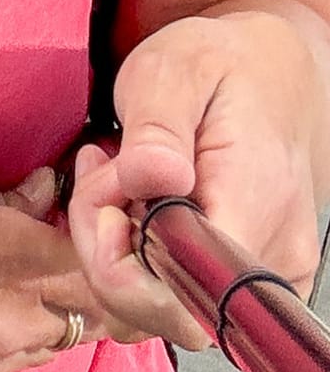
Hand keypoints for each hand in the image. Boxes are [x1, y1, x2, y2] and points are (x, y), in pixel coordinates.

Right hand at [0, 146, 110, 371]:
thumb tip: (37, 194)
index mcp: (0, 256)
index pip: (108, 265)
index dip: (115, 236)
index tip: (90, 205)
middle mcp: (3, 323)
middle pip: (97, 314)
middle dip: (94, 274)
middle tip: (61, 235)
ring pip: (57, 342)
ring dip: (53, 307)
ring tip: (9, 267)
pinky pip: (9, 364)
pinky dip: (10, 334)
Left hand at [67, 11, 323, 347]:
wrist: (269, 72)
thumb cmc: (219, 66)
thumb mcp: (173, 71)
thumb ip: (156, 129)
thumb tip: (150, 179)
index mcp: (255, 203)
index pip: (186, 292)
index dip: (122, 267)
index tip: (101, 202)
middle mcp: (272, 254)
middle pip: (166, 305)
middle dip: (107, 248)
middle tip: (99, 174)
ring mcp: (266, 272)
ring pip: (165, 303)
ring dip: (119, 247)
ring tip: (116, 175)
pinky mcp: (249, 275)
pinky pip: (179, 292)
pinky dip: (140, 254)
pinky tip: (133, 199)